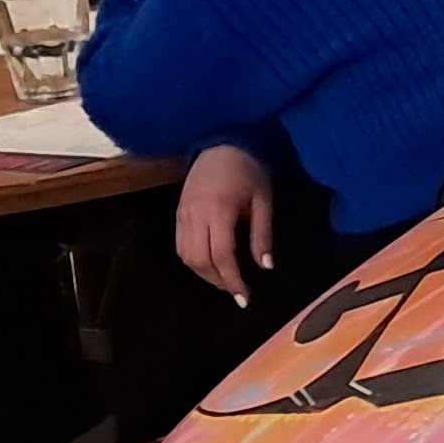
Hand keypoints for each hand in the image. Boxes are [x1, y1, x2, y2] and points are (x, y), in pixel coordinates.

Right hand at [175, 143, 277, 305]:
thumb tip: (266, 266)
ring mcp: (182, 214)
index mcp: (218, 211)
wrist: (223, 145)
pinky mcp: (178, 213)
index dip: (232, 280)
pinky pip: (180, 244)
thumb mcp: (264, 201)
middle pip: (199, 260)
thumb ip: (262, 235)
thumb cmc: (249, 171)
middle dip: (218, 281)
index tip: (245, 297)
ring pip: (186, 255)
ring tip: (226, 280)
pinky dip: (194, 260)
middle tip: (237, 291)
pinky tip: (211, 264)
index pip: (221, 256)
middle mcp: (195, 215)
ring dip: (204, 273)